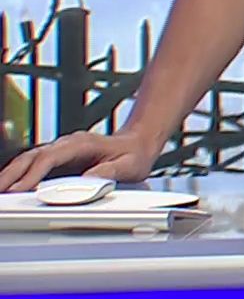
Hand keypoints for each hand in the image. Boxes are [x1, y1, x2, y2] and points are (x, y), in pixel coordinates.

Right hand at [0, 131, 160, 192]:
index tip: (20, 189)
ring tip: (0, 189)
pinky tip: (9, 185)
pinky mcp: (59, 159)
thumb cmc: (133, 155)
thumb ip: (109, 172)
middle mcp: (67, 145)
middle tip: (1, 191)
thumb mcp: (128, 166)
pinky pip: (33, 164)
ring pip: (29, 159)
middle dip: (12, 174)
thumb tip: (88, 179)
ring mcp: (61, 150)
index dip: (33, 174)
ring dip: (11, 174)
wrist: (138, 143)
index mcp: (82, 144)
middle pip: (32, 157)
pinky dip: (18, 174)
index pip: (50, 158)